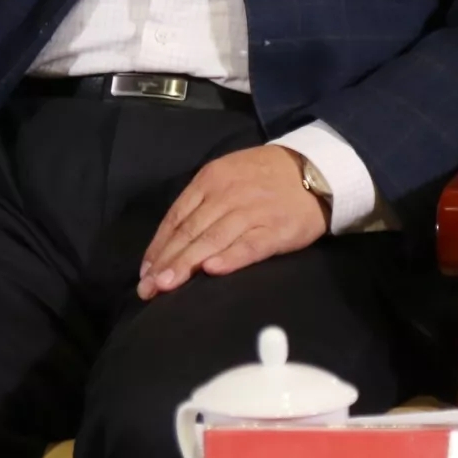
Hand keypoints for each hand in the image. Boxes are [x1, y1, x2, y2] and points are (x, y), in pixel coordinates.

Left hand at [137, 147, 328, 299]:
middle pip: (190, 231)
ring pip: (212, 240)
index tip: (145, 272)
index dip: (159, 246)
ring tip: (167, 286)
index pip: (177, 216)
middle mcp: (227, 194)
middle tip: (147, 289)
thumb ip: (202, 203)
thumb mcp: (226, 176)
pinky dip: (230, 258)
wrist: (312, 169)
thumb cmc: (263, 177)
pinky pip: (249, 246)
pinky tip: (212, 271)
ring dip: (187, 264)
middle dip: (166, 261)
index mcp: (210, 179)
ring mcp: (251, 211)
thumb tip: (171, 240)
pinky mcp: (276, 229)